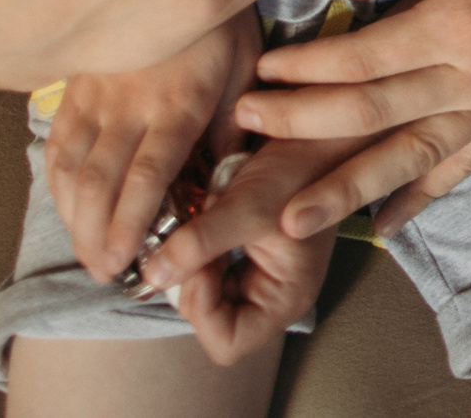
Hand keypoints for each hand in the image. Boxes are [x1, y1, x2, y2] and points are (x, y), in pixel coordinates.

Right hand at [45, 14, 260, 281]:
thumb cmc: (221, 22)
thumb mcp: (243, 67)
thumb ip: (230, 125)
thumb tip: (223, 181)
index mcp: (177, 103)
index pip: (146, 175)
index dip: (131, 223)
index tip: (127, 261)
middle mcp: (130, 102)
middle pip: (102, 181)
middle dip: (98, 233)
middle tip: (103, 272)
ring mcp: (97, 92)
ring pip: (72, 164)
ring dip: (74, 214)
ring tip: (84, 250)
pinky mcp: (77, 82)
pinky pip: (58, 137)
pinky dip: (57, 178)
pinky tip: (66, 203)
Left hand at [139, 135, 358, 363]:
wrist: (318, 130)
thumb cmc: (301, 167)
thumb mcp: (247, 205)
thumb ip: (199, 244)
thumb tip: (152, 276)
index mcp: (286, 299)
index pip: (226, 342)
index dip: (203, 309)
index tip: (200, 261)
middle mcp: (273, 295)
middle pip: (209, 320)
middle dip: (192, 280)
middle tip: (194, 234)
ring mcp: (258, 276)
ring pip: (201, 293)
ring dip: (190, 259)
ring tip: (204, 219)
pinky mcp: (245, 254)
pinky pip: (203, 267)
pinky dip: (192, 246)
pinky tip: (204, 215)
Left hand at [232, 0, 470, 237]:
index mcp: (462, 22)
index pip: (364, 57)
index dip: (306, 67)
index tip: (260, 70)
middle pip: (372, 113)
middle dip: (301, 125)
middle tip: (245, 131)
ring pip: (410, 158)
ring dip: (346, 190)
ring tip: (291, 222)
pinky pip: (463, 167)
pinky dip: (423, 198)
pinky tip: (386, 224)